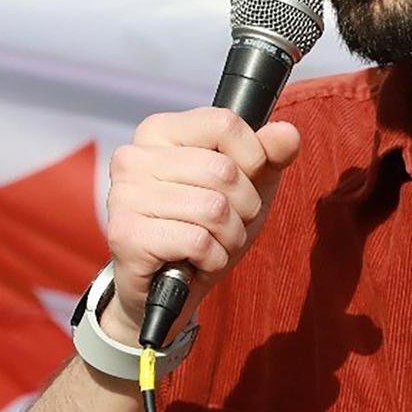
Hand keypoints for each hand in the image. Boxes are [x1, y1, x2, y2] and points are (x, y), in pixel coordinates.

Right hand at [101, 108, 300, 342]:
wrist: (169, 287)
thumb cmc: (207, 226)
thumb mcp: (248, 185)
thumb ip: (270, 155)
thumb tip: (287, 133)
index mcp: (159, 131)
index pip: (225, 123)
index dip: (252, 158)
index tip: (243, 181)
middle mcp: (133, 157)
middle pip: (224, 171)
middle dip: (244, 207)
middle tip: (225, 223)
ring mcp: (124, 196)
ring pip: (214, 209)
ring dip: (229, 236)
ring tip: (211, 242)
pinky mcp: (126, 235)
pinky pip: (199, 241)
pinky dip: (213, 258)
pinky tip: (196, 260)